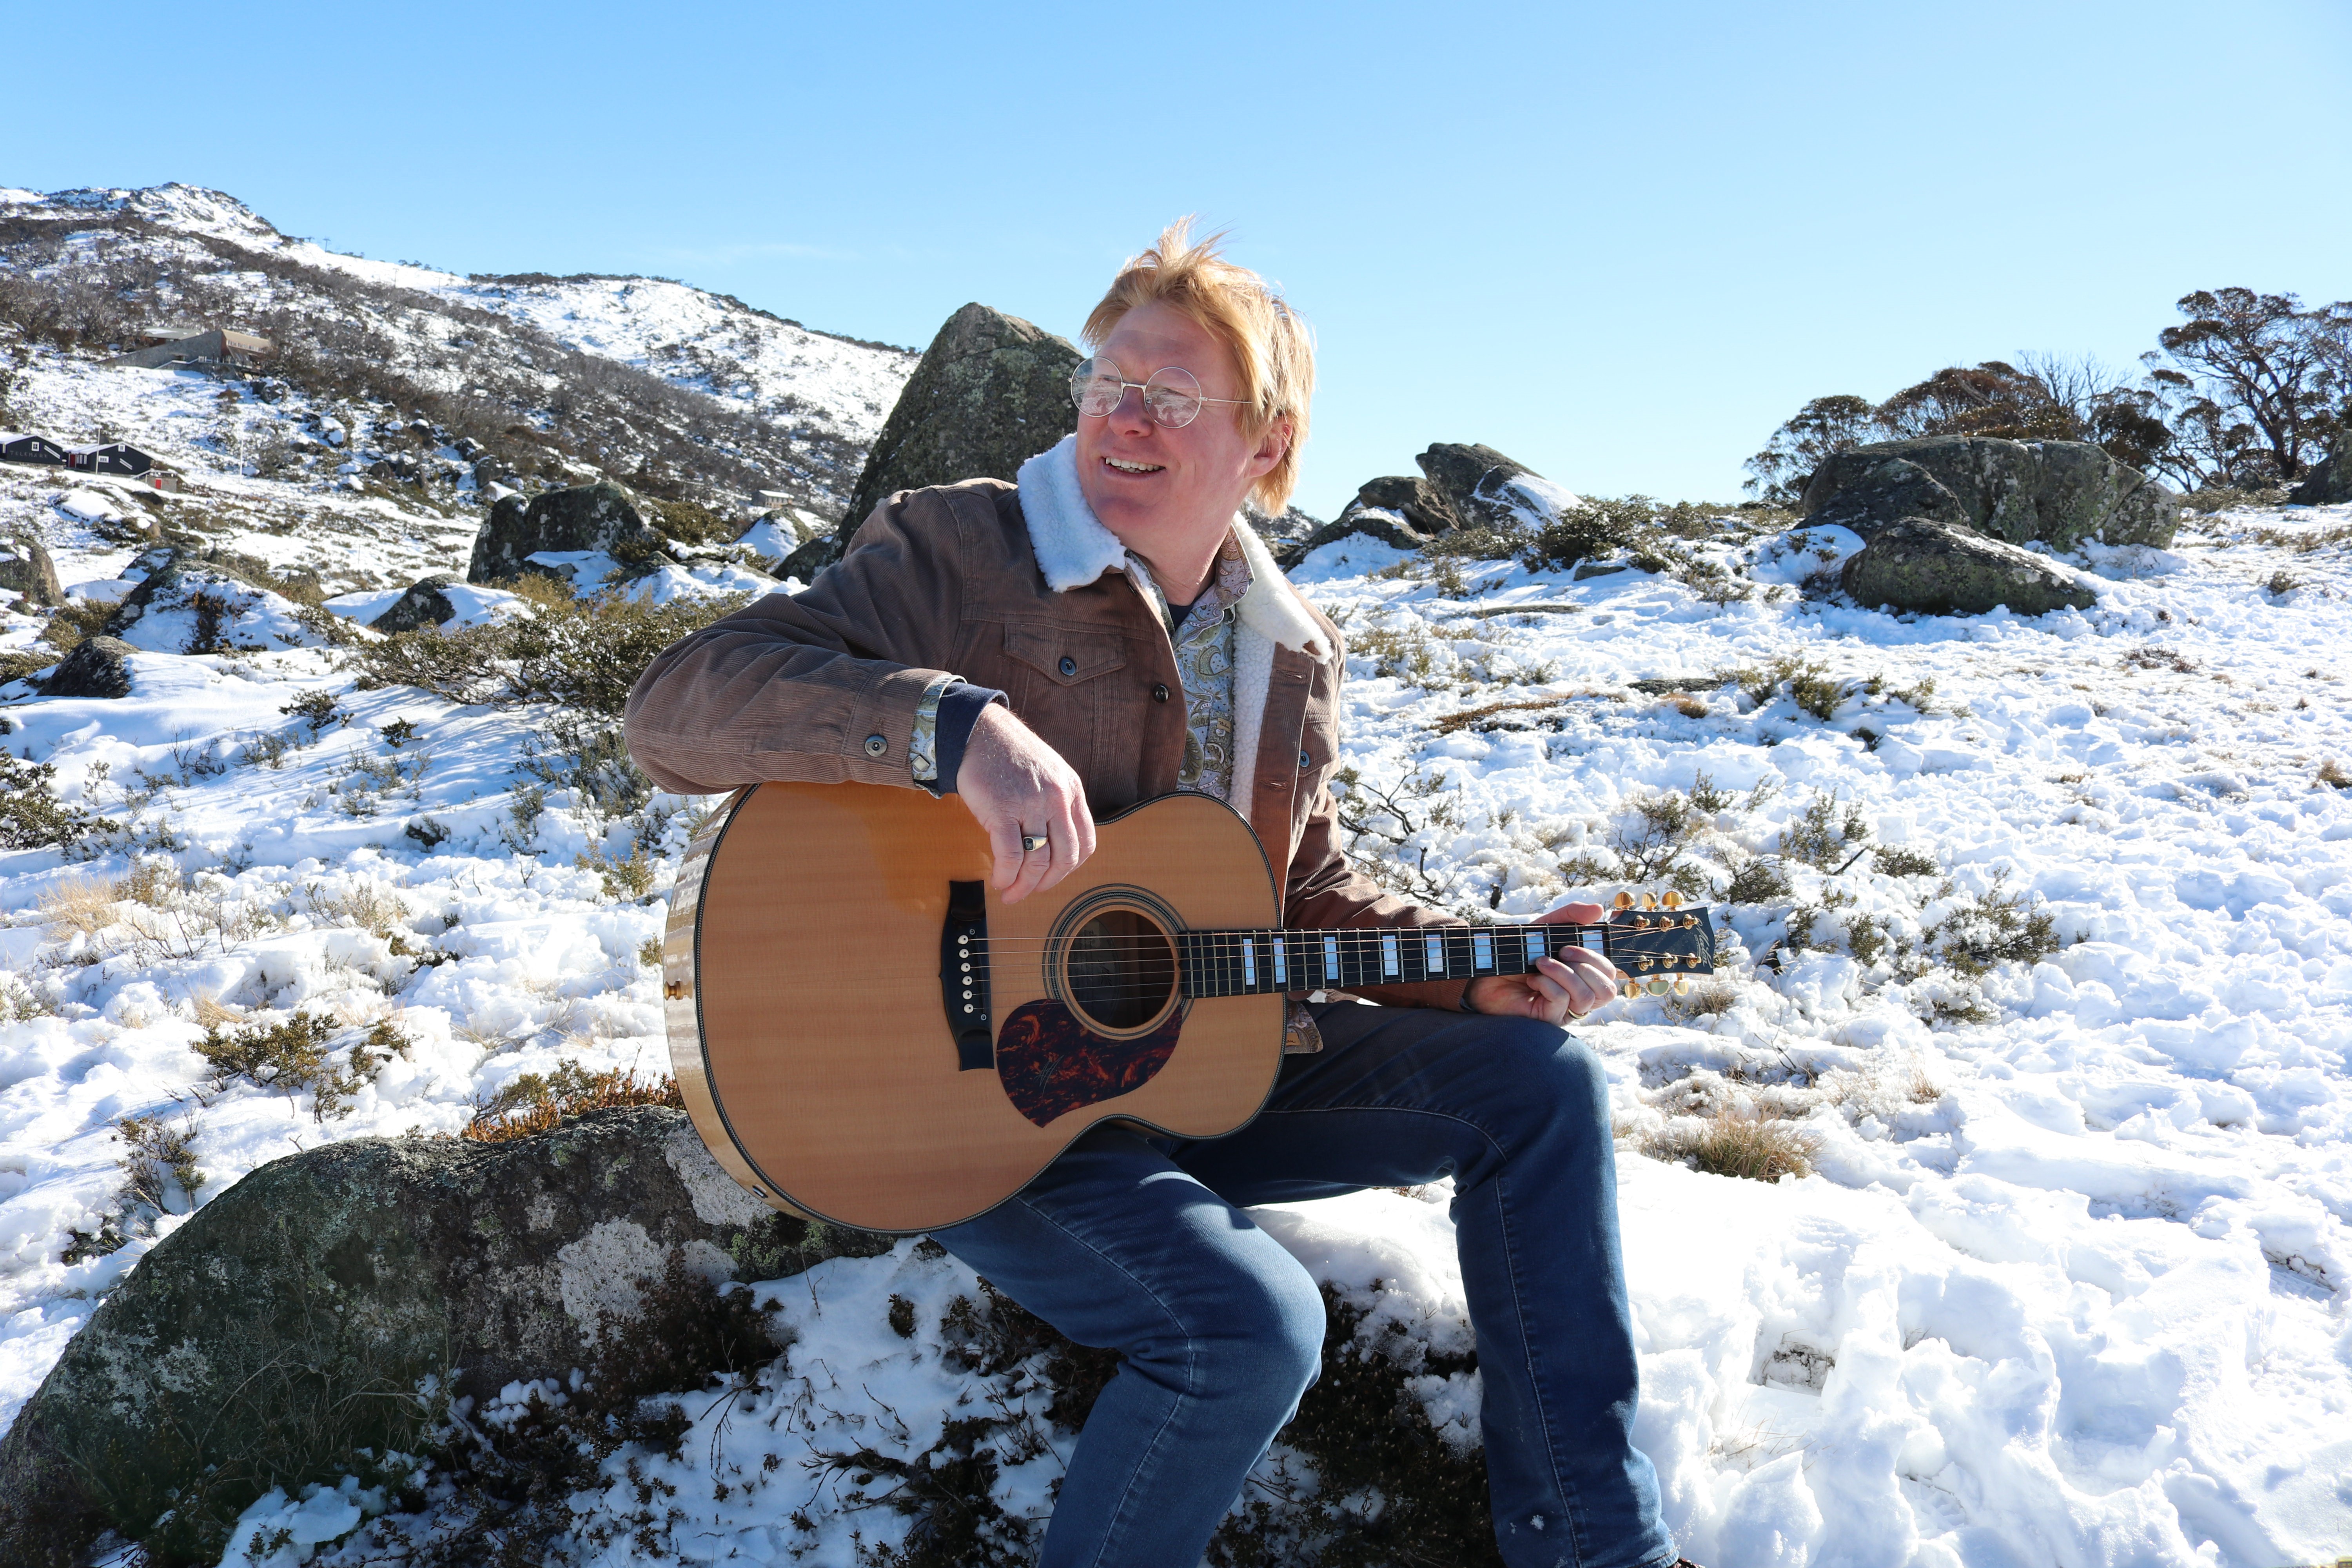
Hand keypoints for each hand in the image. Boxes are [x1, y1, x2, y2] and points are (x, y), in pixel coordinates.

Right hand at [955, 704, 1097, 904]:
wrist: (979, 732)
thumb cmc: (1010, 756)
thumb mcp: (1049, 774)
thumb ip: (1057, 804)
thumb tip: (1053, 846)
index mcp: (1071, 791)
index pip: (1086, 843)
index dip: (1070, 869)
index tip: (1052, 877)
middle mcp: (1057, 798)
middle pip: (1065, 857)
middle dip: (1048, 883)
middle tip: (1030, 891)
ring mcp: (1031, 804)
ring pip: (1038, 861)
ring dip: (1024, 886)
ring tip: (1011, 892)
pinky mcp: (1002, 810)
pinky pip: (1010, 855)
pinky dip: (1006, 875)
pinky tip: (999, 880)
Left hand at [1462, 902, 1615, 1022]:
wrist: (1485, 971)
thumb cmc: (1517, 953)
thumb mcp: (1544, 929)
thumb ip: (1570, 916)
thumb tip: (1599, 909)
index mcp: (1584, 976)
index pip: (1610, 973)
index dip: (1596, 958)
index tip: (1568, 945)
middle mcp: (1579, 995)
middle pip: (1607, 990)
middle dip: (1586, 965)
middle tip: (1560, 952)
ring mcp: (1565, 1010)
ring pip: (1586, 997)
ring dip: (1564, 973)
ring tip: (1540, 963)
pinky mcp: (1548, 1018)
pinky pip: (1562, 1001)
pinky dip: (1547, 983)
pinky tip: (1531, 979)